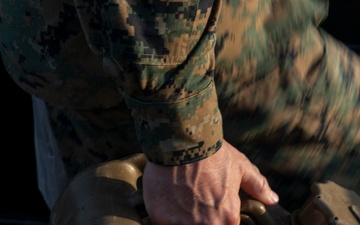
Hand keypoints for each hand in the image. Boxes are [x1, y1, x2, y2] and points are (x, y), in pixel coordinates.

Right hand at [142, 140, 278, 224]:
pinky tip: (165, 199)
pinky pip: (162, 223)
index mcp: (228, 217)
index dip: (218, 219)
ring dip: (181, 218)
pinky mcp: (159, 218)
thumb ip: (257, 186)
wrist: (181, 140)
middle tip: (193, 202)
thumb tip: (273, 200)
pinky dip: (164, 216)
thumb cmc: (213, 153)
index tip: (210, 209)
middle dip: (199, 219)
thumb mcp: (240, 166)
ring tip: (180, 200)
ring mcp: (181, 224)